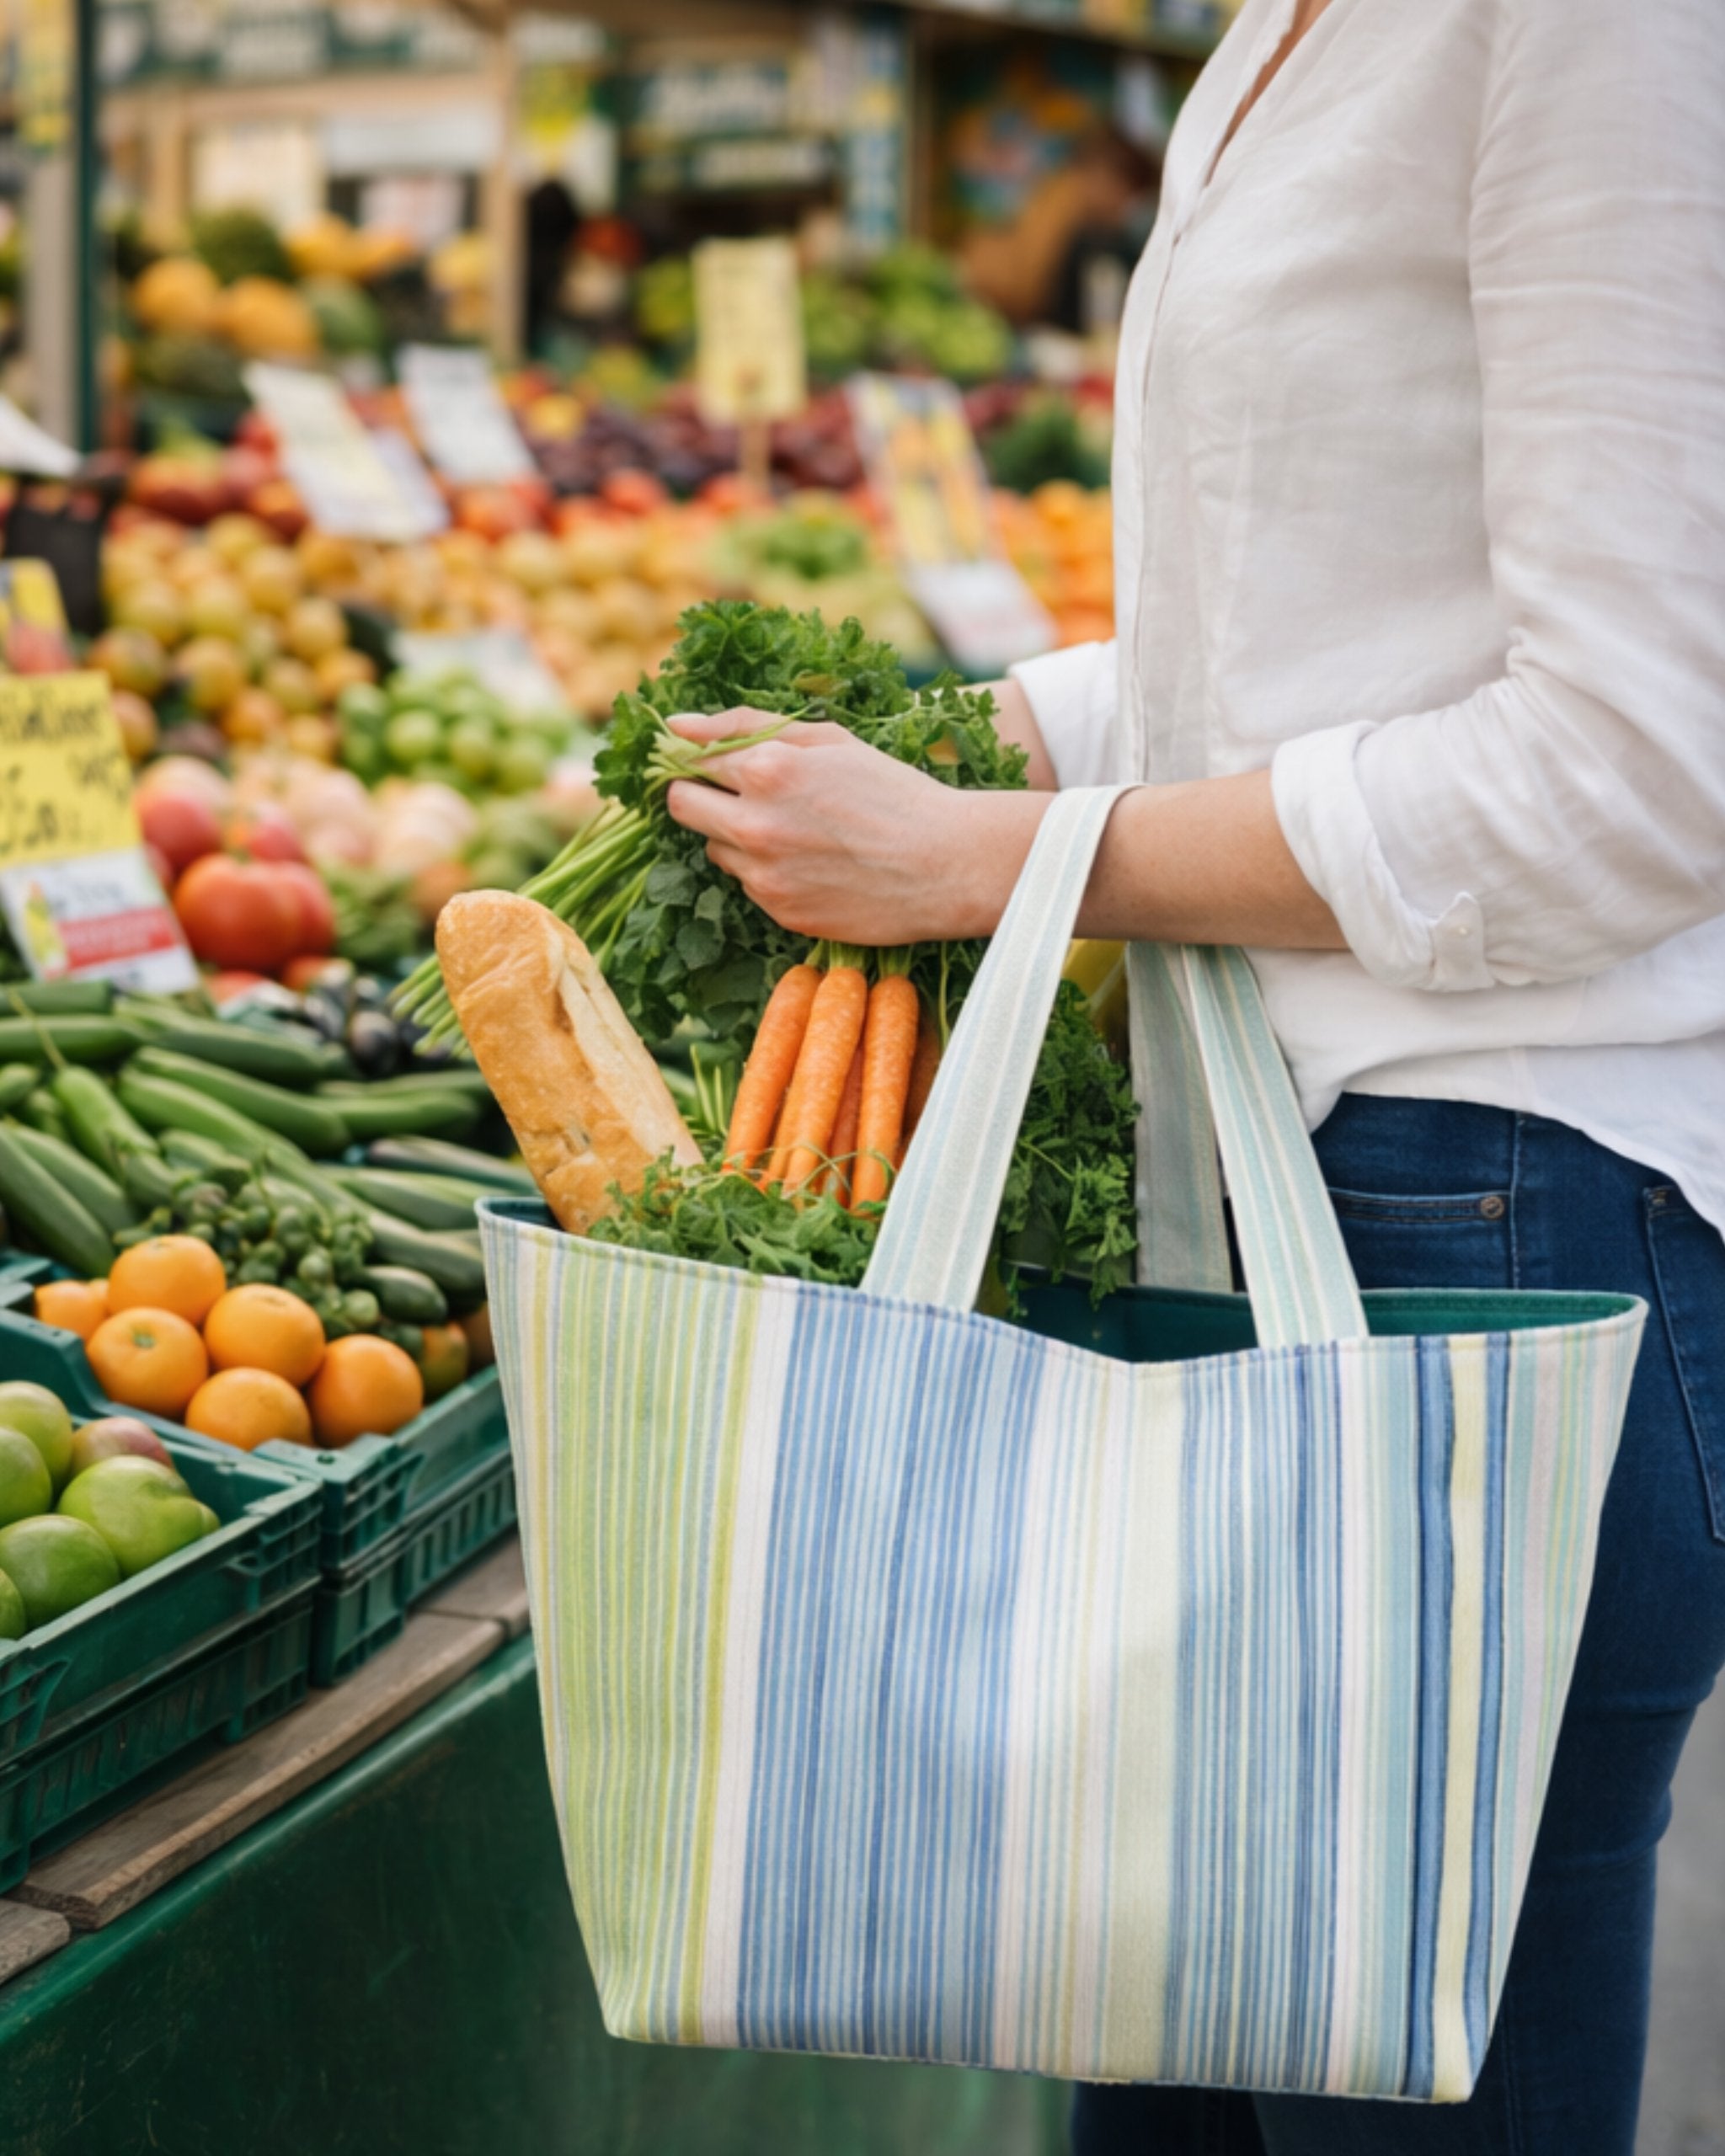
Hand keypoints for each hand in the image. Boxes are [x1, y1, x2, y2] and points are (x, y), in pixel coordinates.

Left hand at [663, 709, 1047, 945]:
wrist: (946, 864)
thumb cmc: (893, 792)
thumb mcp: (827, 739)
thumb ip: (745, 725)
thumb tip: (675, 725)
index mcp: (766, 771)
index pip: (690, 762)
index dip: (696, 760)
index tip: (710, 763)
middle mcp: (754, 826)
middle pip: (681, 808)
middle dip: (700, 797)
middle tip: (738, 795)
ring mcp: (764, 876)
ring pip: (716, 850)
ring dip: (738, 837)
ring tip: (797, 831)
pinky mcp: (780, 913)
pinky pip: (751, 886)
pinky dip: (769, 872)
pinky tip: (815, 863)